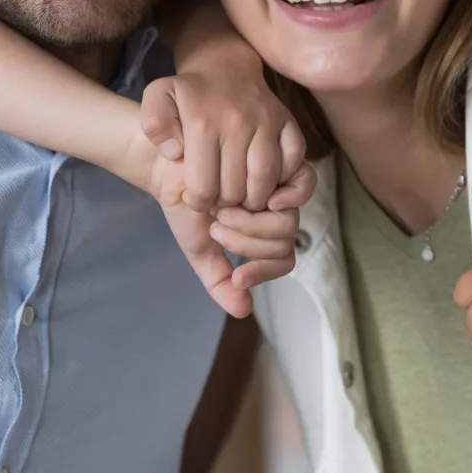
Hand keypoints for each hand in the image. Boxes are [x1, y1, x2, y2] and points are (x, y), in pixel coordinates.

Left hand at [140, 54, 307, 214]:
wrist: (225, 66)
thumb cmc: (189, 91)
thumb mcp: (158, 98)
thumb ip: (155, 125)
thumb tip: (174, 153)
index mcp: (203, 124)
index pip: (204, 186)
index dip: (199, 202)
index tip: (196, 199)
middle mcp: (238, 124)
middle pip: (236, 188)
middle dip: (226, 205)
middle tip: (219, 202)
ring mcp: (267, 122)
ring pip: (266, 179)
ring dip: (254, 199)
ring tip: (241, 199)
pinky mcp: (288, 122)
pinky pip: (295, 160)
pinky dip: (284, 177)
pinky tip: (266, 181)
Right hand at [161, 172, 313, 317]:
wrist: (169, 168)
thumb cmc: (187, 206)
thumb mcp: (200, 250)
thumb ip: (219, 281)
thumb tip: (244, 311)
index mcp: (263, 231)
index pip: (282, 260)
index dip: (263, 273)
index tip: (237, 278)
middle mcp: (276, 210)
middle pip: (285, 243)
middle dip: (248, 244)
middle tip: (217, 228)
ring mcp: (280, 186)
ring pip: (288, 223)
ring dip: (251, 225)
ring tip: (220, 211)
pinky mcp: (281, 161)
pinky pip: (301, 186)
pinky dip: (280, 197)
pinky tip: (251, 197)